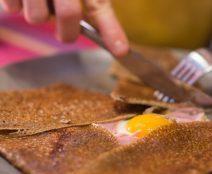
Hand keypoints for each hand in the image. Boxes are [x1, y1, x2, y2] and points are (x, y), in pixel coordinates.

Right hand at [0, 0, 128, 55]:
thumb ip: (96, 5)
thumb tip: (114, 38)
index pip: (100, 8)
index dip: (112, 31)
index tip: (121, 51)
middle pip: (68, 16)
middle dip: (67, 33)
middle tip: (67, 32)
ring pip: (36, 17)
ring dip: (38, 15)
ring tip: (40, 1)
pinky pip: (11, 9)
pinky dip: (16, 7)